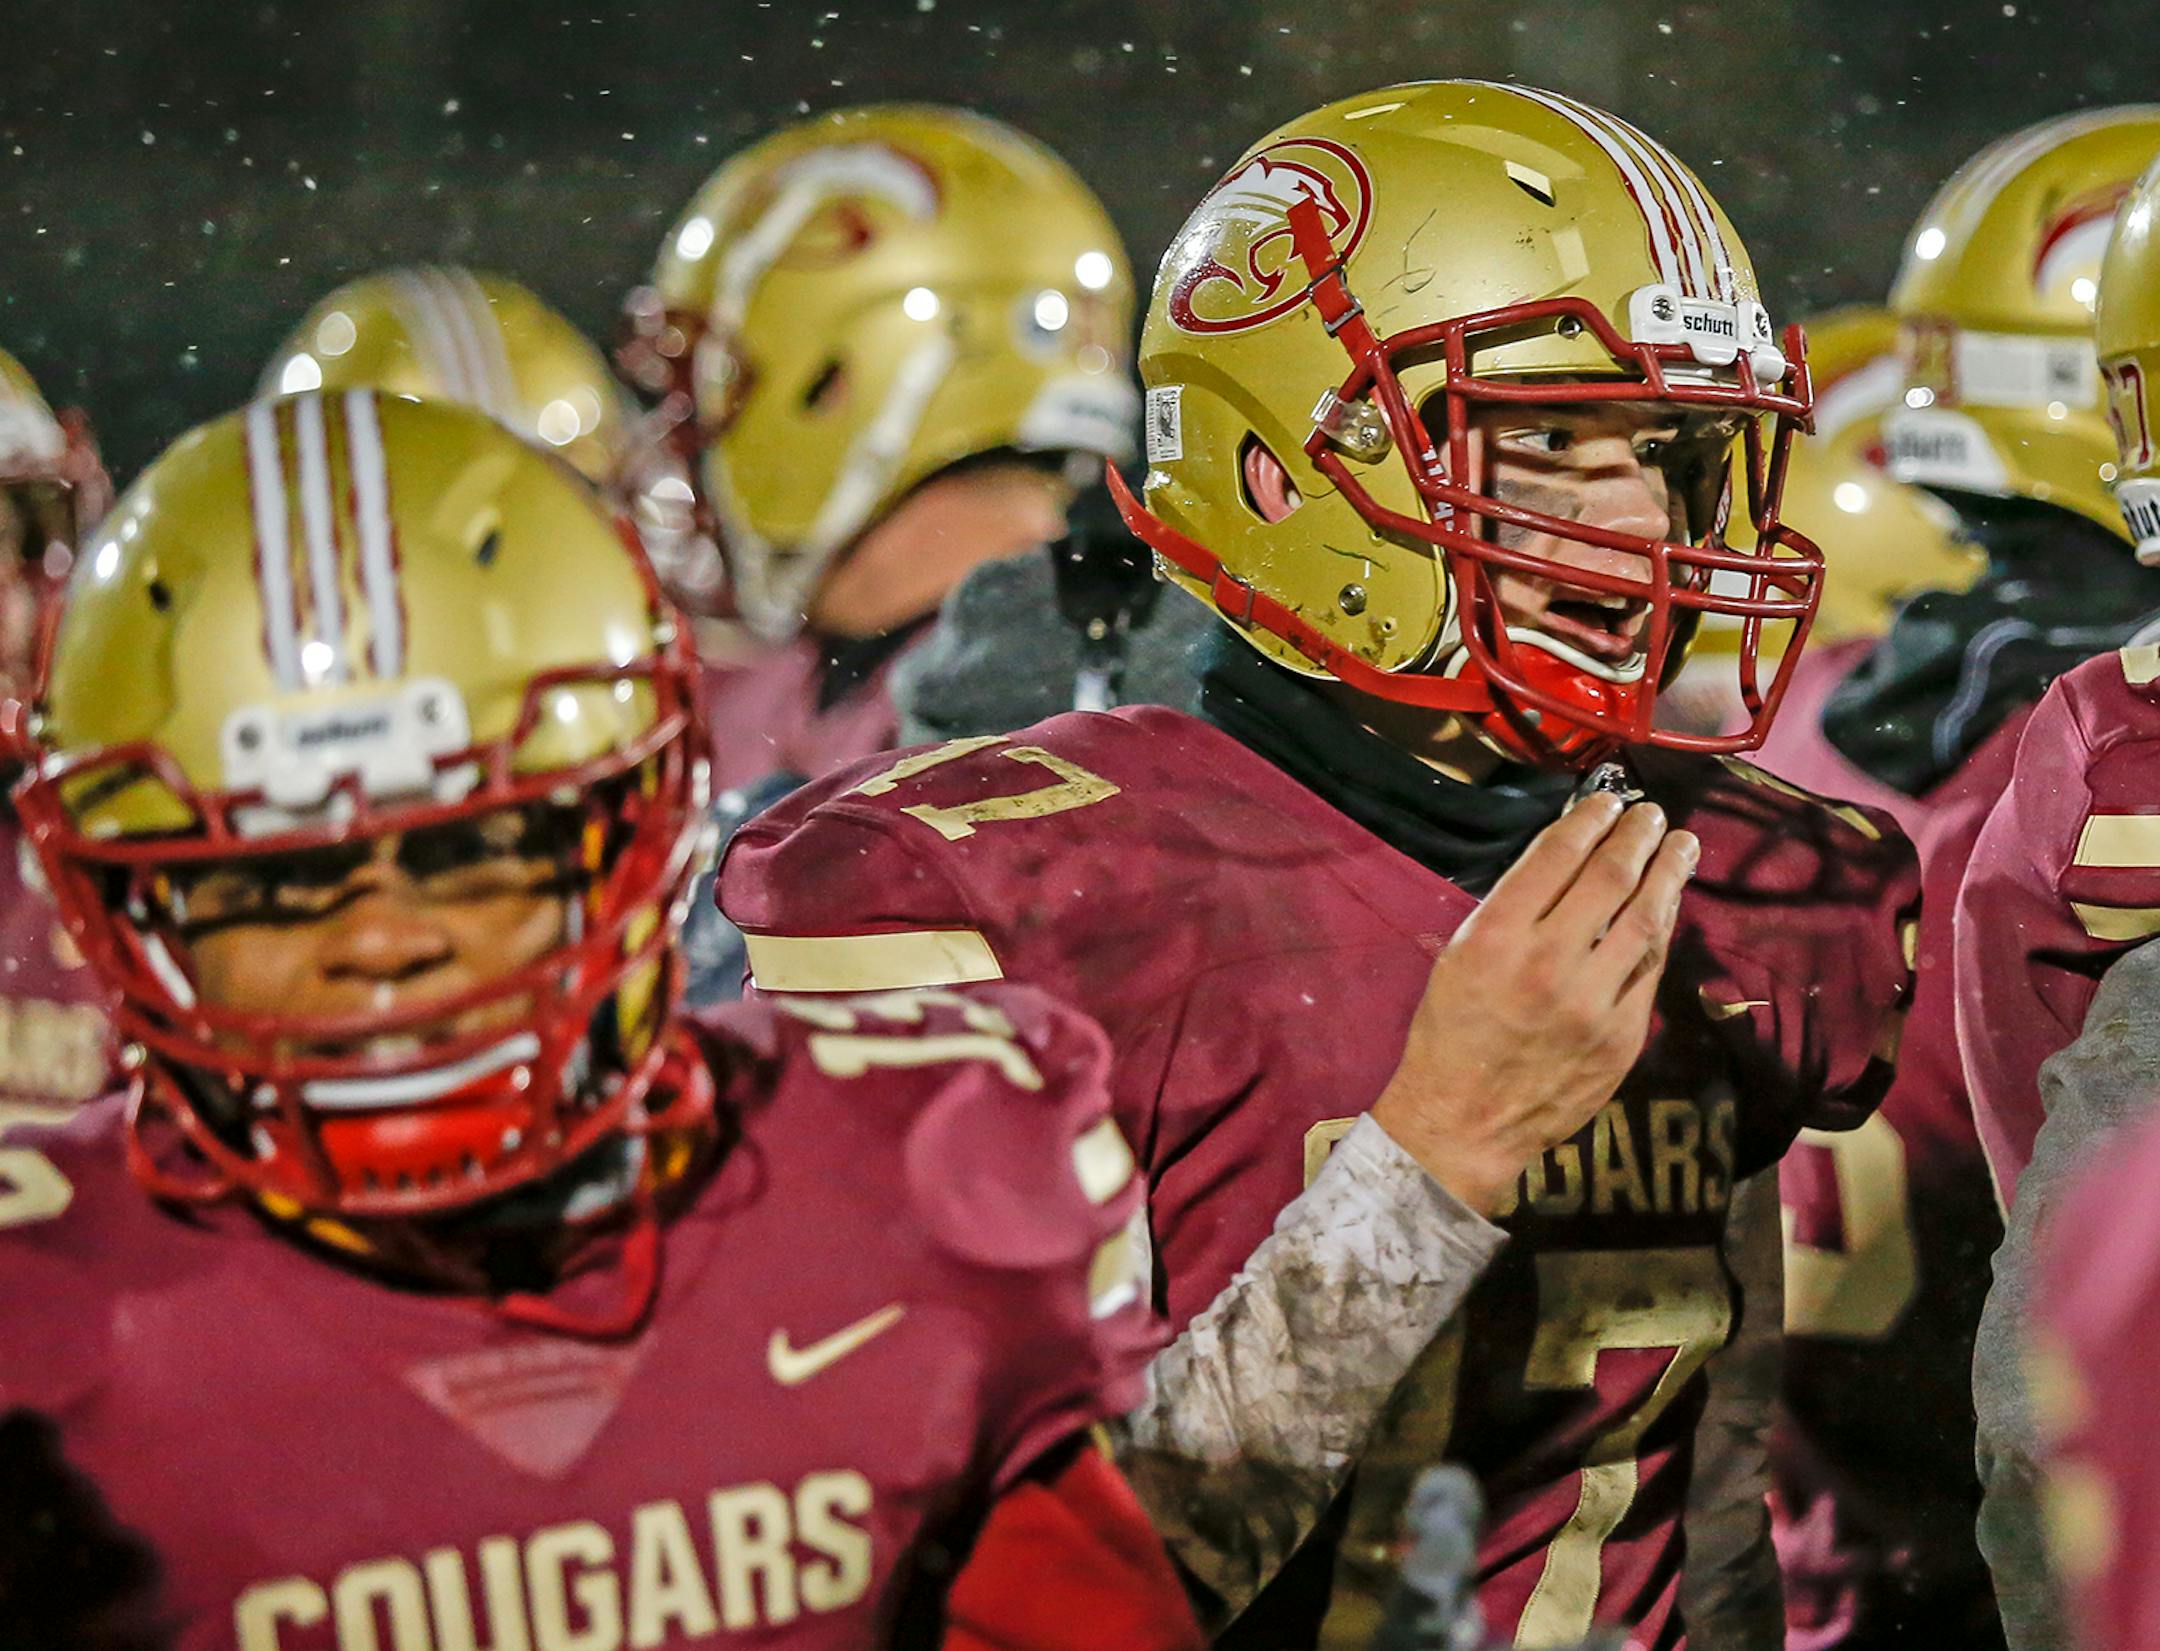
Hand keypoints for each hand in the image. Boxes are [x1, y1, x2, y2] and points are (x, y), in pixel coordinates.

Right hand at [1370, 791, 1697, 1215]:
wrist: (1466, 1121)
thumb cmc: (1450, 1033)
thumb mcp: (1460, 956)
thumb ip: (1513, 909)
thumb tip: (1566, 861)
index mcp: (1497, 938)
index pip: (1556, 857)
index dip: (1589, 820)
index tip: (1608, 801)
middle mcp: (1550, 962)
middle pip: (1610, 879)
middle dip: (1637, 837)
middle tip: (1652, 814)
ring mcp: (1594, 1002)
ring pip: (1645, 920)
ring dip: (1668, 875)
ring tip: (1681, 845)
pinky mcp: (1624, 1035)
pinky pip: (1651, 968)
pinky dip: (1663, 929)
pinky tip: (1669, 906)